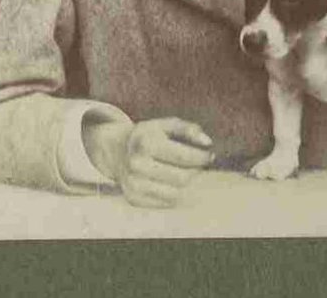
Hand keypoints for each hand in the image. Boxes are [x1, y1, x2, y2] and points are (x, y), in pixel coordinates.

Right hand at [84, 117, 214, 208]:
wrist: (116, 150)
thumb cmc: (149, 136)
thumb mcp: (166, 125)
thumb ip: (189, 129)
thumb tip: (208, 142)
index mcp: (145, 143)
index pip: (183, 157)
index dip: (202, 158)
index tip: (210, 155)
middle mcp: (136, 165)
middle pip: (182, 178)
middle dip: (196, 171)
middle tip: (199, 164)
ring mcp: (133, 184)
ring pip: (176, 193)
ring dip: (186, 183)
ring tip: (185, 171)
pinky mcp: (133, 199)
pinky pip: (166, 202)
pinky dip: (174, 192)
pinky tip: (170, 181)